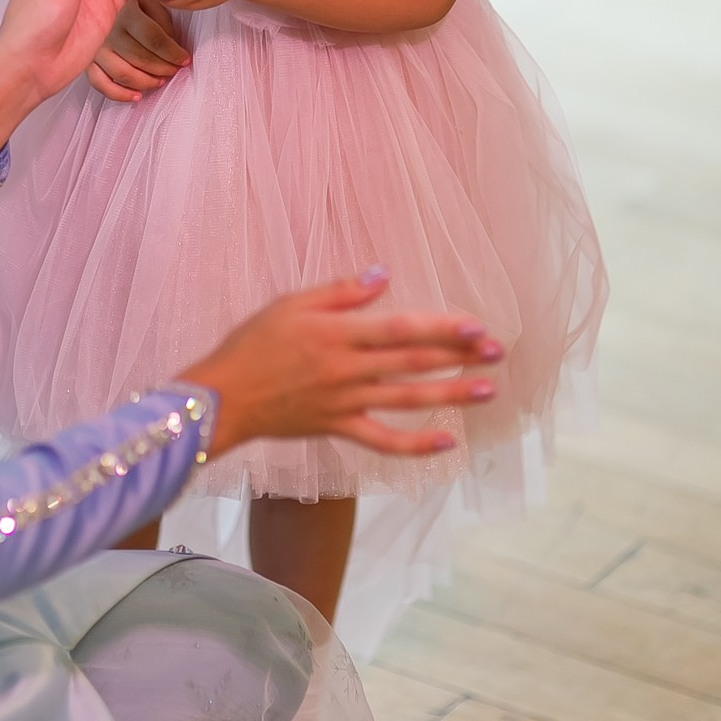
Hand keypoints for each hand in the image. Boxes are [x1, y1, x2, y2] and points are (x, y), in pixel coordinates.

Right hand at [88, 0, 189, 101]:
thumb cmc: (128, 0)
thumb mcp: (148, 0)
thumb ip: (161, 22)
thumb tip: (172, 49)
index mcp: (124, 11)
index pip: (153, 38)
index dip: (172, 53)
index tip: (184, 59)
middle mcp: (107, 30)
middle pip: (139, 58)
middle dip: (162, 68)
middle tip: (174, 71)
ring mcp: (94, 47)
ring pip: (123, 73)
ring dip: (146, 82)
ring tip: (160, 81)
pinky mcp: (86, 61)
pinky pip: (100, 83)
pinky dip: (119, 94)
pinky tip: (136, 95)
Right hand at [179, 272, 503, 459]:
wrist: (223, 396)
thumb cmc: (253, 343)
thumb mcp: (291, 303)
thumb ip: (340, 291)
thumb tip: (383, 274)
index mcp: (337, 333)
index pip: (399, 329)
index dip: (441, 328)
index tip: (476, 326)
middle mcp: (347, 369)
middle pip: (412, 363)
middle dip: (458, 357)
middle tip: (497, 353)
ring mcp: (344, 402)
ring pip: (407, 400)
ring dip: (450, 396)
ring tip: (488, 391)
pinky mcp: (337, 428)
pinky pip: (383, 441)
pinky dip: (416, 445)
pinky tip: (448, 443)